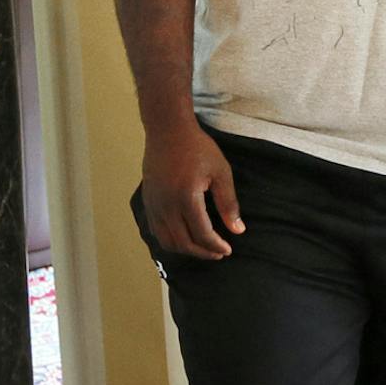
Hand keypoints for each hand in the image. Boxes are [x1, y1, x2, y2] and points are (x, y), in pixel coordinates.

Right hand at [141, 121, 244, 258]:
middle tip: (218, 253)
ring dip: (185, 250)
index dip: (216, 246)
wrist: (167, 130)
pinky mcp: (148, 202)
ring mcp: (154, 205)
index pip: (202, 235)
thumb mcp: (221, 172)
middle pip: (183, 243)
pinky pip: (156, 230)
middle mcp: (167, 205)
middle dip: (203, 253)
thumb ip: (228, 203)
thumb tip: (238, 230)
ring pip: (167, 241)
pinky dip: (170, 240)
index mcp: (186, 198)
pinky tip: (183, 238)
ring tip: (202, 249)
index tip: (227, 250)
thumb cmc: (197, 148)